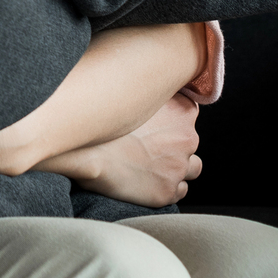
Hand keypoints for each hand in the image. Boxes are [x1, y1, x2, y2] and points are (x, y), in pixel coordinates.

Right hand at [47, 94, 202, 206]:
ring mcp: (179, 166)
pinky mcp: (168, 191)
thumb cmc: (103, 118)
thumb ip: (151, 92)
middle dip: (173, 144)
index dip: (172, 119)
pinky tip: (147, 180)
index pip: (189, 113)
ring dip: (176, 166)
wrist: (86, 150)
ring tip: (150, 164)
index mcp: (183, 111)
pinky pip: (179, 190)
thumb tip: (152, 87)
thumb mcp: (134, 94)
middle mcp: (187, 138)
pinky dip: (167, 186)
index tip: (157, 123)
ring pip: (191, 168)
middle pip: (190, 141)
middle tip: (146, 144)